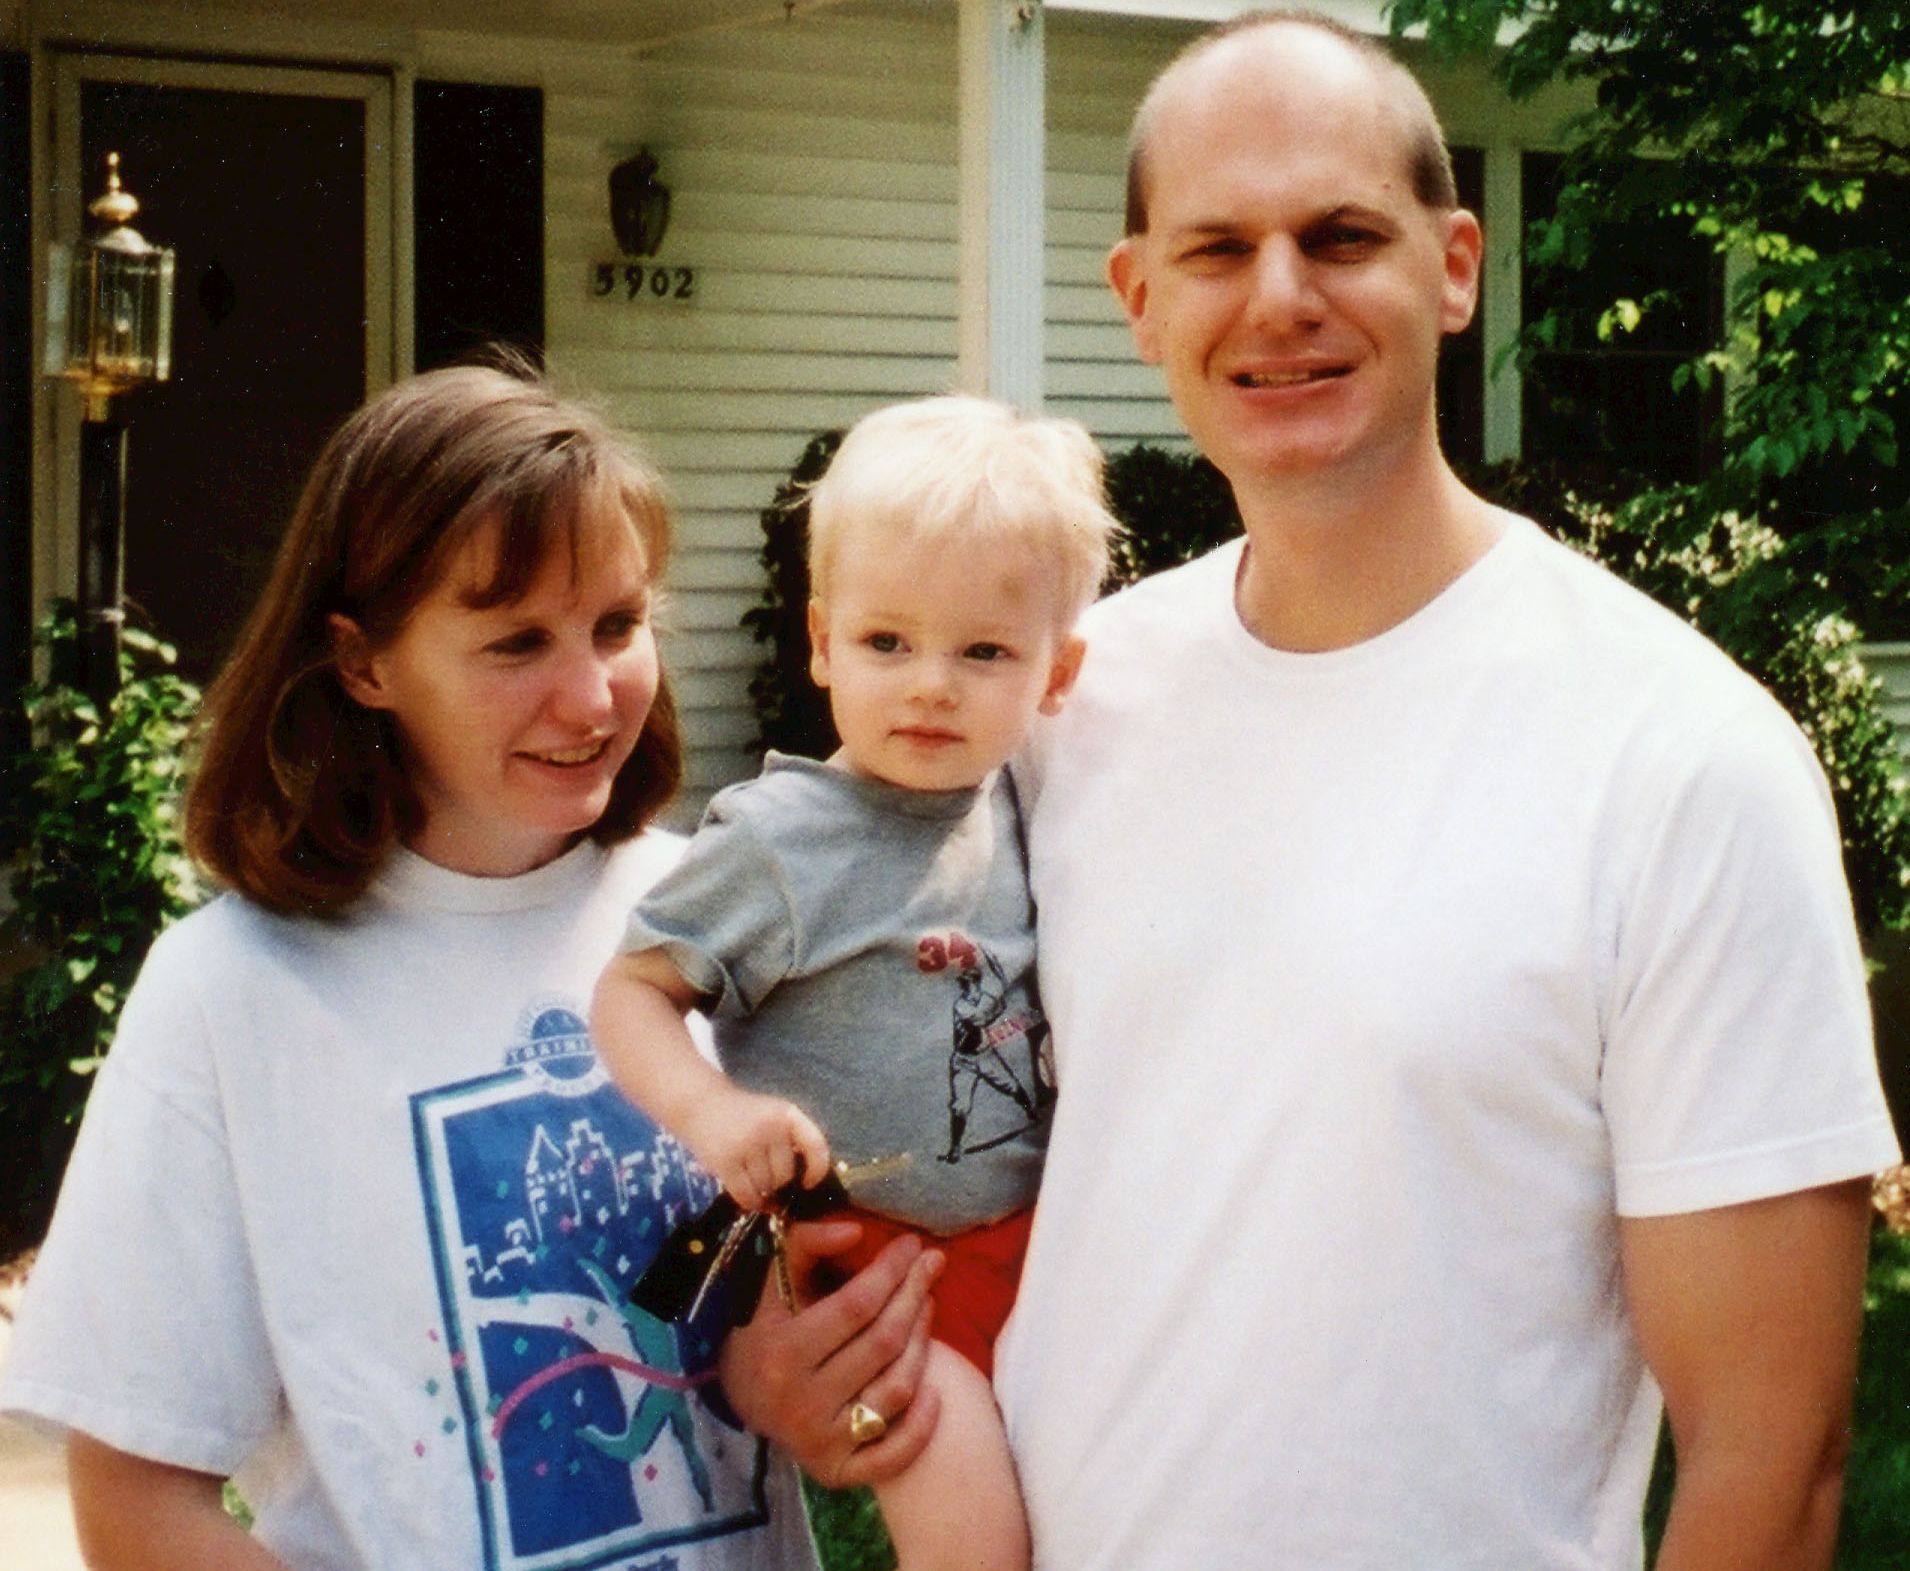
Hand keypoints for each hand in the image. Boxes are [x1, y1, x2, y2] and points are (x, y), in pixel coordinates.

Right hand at [685, 1090, 831, 1210]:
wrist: (699, 1101)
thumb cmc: (739, 1115)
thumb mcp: (770, 1115)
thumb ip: (789, 1140)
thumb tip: (803, 1184)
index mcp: (787, 1113)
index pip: (816, 1146)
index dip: (817, 1170)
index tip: (808, 1183)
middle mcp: (771, 1126)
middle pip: (786, 1174)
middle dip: (775, 1180)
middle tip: (760, 1171)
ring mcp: (748, 1143)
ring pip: (765, 1186)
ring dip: (759, 1189)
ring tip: (746, 1173)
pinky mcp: (726, 1160)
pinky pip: (747, 1194)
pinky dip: (750, 1202)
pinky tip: (749, 1198)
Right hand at [720, 1217, 944, 1487]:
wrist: (740, 1396)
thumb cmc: (763, 1325)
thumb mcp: (769, 1279)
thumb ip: (805, 1244)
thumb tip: (855, 1230)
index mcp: (781, 1353)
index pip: (856, 1306)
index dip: (892, 1271)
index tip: (913, 1245)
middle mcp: (800, 1403)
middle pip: (884, 1343)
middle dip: (915, 1294)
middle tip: (932, 1264)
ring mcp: (820, 1441)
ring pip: (896, 1389)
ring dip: (924, 1343)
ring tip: (927, 1306)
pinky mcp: (837, 1470)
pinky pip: (893, 1455)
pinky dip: (921, 1426)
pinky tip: (936, 1390)